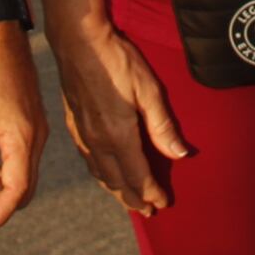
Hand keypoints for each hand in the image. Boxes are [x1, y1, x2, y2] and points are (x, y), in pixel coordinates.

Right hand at [50, 23, 187, 215]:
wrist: (78, 42)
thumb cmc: (117, 61)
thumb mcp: (148, 90)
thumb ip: (162, 126)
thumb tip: (180, 155)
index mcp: (119, 136)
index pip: (138, 176)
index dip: (151, 192)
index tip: (162, 204)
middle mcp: (98, 141)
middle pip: (117, 181)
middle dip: (133, 199)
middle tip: (147, 212)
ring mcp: (82, 134)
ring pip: (100, 173)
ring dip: (116, 190)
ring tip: (128, 200)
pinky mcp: (73, 125)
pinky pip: (88, 160)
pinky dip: (100, 174)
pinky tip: (103, 173)